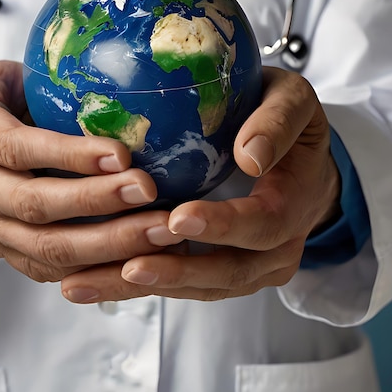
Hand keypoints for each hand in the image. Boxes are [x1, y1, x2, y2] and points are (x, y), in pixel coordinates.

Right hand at [0, 60, 181, 283]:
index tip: (123, 155)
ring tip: (161, 231)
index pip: (18, 148)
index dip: (70, 155)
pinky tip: (139, 258)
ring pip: (46, 247)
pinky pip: (48, 270)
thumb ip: (44, 83)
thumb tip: (118, 89)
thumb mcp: (2, 77)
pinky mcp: (2, 251)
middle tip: (149, 192)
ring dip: (108, 244)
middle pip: (34, 204)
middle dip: (97, 201)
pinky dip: (96, 270)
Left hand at [61, 67, 340, 302]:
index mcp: (295, 202)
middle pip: (230, 270)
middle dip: (179, 270)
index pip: (265, 222)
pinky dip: (144, 285)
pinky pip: (187, 282)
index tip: (180, 217)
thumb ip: (278, 123)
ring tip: (91, 285)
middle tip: (129, 267)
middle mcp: (276, 246)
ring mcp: (251, 264)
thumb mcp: (294, 104)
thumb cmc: (291, 125)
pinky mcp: (224, 268)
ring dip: (150, 287)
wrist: (300, 160)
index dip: (224, 225)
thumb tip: (251, 157)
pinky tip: (98, 282)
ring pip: (202, 285)